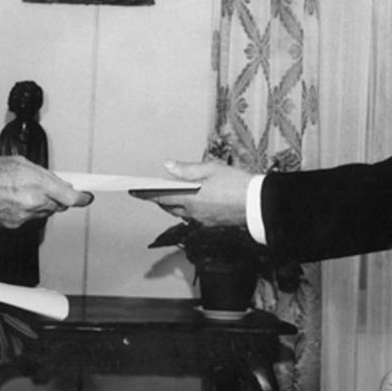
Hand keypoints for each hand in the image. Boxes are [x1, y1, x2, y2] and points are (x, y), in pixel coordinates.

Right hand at [0, 155, 92, 227]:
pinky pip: (29, 218)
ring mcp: (23, 216)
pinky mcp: (14, 225)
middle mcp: (33, 203)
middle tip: (49, 188)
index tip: (88, 197)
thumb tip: (61, 184)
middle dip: (57, 198)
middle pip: (58, 206)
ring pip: (44, 212)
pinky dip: (27, 211)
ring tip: (23, 190)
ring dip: (41, 204)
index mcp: (38, 184)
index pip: (70, 198)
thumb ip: (46, 176)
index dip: (82, 198)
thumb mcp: (25, 164)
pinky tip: (13, 200)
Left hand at [132, 160, 250, 226]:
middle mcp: (193, 214)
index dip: (145, 194)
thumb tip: (168, 166)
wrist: (259, 204)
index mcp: (190, 200)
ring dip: (175, 204)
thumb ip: (187, 169)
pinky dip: (190, 208)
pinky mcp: (213, 224)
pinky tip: (195, 199)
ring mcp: (203, 221)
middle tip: (153, 189)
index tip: (132, 191)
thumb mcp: (211, 169)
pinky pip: (194, 217)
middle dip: (160, 199)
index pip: (160, 198)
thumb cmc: (237, 183)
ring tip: (173, 192)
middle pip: (169, 207)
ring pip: (182, 213)